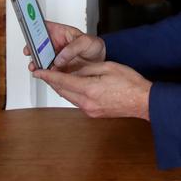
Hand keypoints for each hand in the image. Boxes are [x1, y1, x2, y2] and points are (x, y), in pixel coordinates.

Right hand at [23, 21, 104, 71]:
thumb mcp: (86, 42)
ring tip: (36, 66)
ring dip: (37, 62)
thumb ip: (73, 48)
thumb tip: (59, 58)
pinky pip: (47, 70)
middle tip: (30, 53)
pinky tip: (44, 74)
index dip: (35, 28)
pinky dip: (44, 72)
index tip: (30, 33)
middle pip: (39, 44)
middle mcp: (56, 44)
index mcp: (61, 33)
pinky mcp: (57, 68)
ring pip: (41, 58)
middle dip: (32, 48)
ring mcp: (55, 56)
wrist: (100, 62)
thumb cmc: (94, 47)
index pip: (45, 27)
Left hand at [33, 62, 151, 119]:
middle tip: (43, 71)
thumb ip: (87, 69)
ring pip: (68, 97)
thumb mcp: (107, 67)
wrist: (143, 101)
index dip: (48, 75)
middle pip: (62, 90)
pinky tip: (72, 85)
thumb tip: (72, 70)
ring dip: (61, 87)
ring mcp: (90, 110)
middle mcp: (86, 103)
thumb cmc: (130, 83)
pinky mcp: (93, 113)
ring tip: (55, 76)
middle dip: (52, 80)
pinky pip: (77, 101)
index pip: (62, 81)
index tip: (37, 71)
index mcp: (89, 89)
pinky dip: (71, 92)